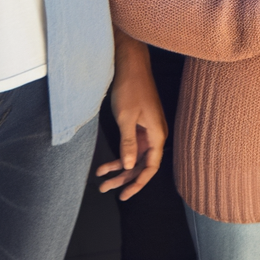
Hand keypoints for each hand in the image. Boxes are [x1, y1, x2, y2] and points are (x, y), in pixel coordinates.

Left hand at [97, 37, 166, 199]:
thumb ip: (128, 143)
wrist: (131, 65)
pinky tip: (105, 164)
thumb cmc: (131, 88)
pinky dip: (119, 155)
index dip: (139, 183)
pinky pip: (131, 146)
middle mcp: (155, 134)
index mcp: (157, 134)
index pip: (151, 166)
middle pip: (141, 165)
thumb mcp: (126, 118)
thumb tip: (128, 165)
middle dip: (124, 179)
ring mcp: (148, 130)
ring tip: (103, 180)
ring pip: (134, 157)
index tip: (125, 194)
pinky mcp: (140, 126)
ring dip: (119, 169)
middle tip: (106, 189)